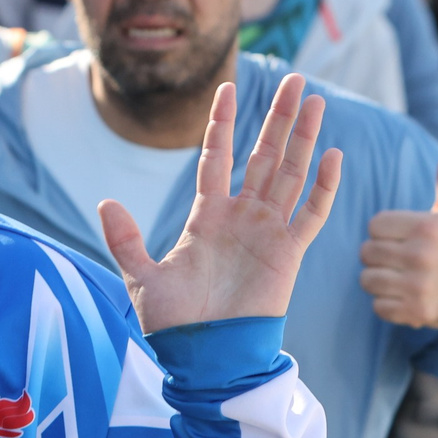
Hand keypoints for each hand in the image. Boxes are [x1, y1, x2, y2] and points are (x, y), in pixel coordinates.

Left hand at [99, 74, 342, 332]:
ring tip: (312, 100)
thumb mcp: (141, 278)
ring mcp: (268, 231)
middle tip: (294, 79)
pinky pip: (310, 213)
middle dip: (278, 118)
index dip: (222, 123)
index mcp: (207, 216)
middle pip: (264, 155)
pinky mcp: (289, 253)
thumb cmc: (176, 324)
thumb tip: (105, 202)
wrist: (206, 358)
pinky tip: (332, 154)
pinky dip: (323, 186)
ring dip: (302, 137)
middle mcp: (241, 217)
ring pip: (289, 173)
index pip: (217, 157)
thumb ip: (125, 240)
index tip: (226, 87)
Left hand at [359, 141, 437, 333]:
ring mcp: (419, 287)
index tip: (402, 237)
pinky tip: (405, 296)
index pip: (374, 225)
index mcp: (428, 227)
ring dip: (379, 279)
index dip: (384, 231)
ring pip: (367, 279)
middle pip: (366, 252)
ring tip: (400, 276)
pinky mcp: (416, 312)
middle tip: (399, 258)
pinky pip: (377, 306)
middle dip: (378, 255)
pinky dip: (387, 303)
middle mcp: (423, 256)